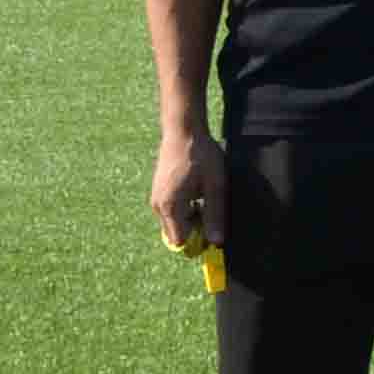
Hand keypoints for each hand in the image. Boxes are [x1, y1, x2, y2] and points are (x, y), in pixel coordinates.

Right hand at [152, 127, 224, 257]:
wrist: (183, 131)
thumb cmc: (201, 156)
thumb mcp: (215, 186)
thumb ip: (215, 215)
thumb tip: (216, 241)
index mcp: (170, 207)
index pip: (180, 241)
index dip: (198, 241)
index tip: (214, 229)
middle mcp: (158, 206)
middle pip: (177, 233)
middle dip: (196, 228)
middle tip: (211, 207)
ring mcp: (157, 199)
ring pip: (175, 221)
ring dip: (192, 216)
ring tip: (205, 195)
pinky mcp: (159, 192)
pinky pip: (173, 210)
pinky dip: (186, 207)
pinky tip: (198, 191)